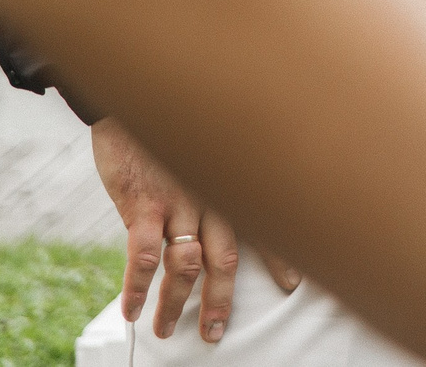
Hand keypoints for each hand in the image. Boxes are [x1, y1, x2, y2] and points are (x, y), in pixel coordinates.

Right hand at [92, 120, 300, 341]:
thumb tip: (210, 214)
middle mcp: (211, 196)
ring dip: (176, 303)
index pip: (263, 225)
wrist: (136, 92)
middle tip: (217, 333)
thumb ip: (210, 181)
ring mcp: (179, 201)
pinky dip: (138, 286)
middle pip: (225, 259)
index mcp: (228, 184)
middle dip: (221, 300)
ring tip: (166, 332)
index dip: (279, 257)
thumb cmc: (170, 122)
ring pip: (186, 265)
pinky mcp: (144, 203)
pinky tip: (132, 311)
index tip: (293, 284)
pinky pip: (145, 254)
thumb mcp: (201, 146)